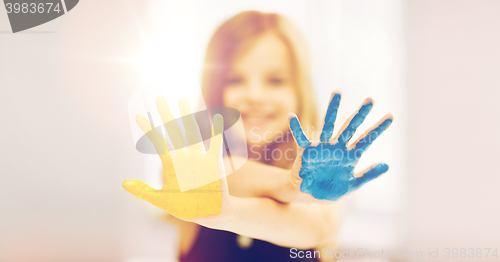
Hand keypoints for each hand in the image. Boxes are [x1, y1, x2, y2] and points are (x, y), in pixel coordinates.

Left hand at [122, 96, 231, 222]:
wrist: (209, 213)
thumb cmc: (186, 207)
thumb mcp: (162, 200)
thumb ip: (144, 191)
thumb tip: (124, 183)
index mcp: (171, 164)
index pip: (157, 143)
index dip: (148, 129)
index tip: (138, 116)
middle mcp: (184, 156)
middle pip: (173, 130)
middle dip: (166, 114)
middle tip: (158, 97)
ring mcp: (198, 157)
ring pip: (191, 131)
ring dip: (187, 116)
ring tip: (183, 99)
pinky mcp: (213, 162)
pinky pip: (214, 143)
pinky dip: (215, 130)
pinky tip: (216, 116)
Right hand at [288, 90, 392, 200]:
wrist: (309, 196)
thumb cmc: (330, 189)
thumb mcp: (353, 184)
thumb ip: (368, 175)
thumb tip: (387, 165)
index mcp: (350, 155)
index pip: (367, 139)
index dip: (378, 128)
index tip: (391, 116)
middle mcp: (337, 147)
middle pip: (351, 127)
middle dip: (361, 114)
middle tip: (371, 100)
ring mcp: (322, 147)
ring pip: (328, 125)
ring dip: (333, 109)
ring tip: (337, 93)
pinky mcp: (307, 152)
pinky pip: (301, 138)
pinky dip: (296, 127)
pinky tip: (291, 116)